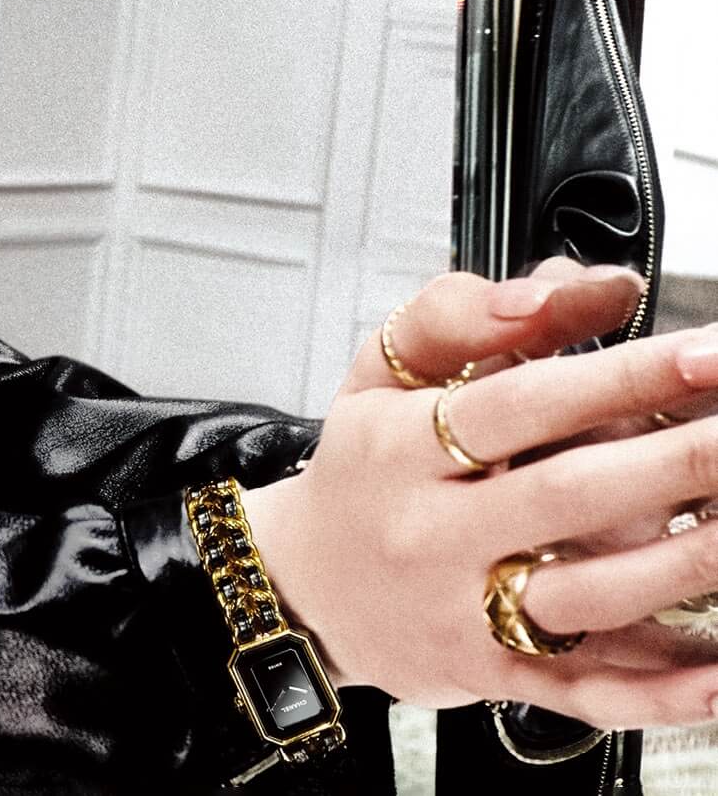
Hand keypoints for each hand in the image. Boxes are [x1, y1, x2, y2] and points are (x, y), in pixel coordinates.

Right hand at [243, 268, 717, 727]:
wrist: (305, 588)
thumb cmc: (364, 471)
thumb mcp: (380, 372)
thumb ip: (465, 313)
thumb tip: (570, 290)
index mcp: (400, 444)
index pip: (520, 401)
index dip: (619, 374)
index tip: (704, 352)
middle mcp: (431, 529)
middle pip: (569, 492)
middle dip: (680, 461)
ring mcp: (463, 609)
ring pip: (588, 595)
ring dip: (688, 564)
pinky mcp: (492, 673)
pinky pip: (584, 690)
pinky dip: (660, 692)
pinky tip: (716, 670)